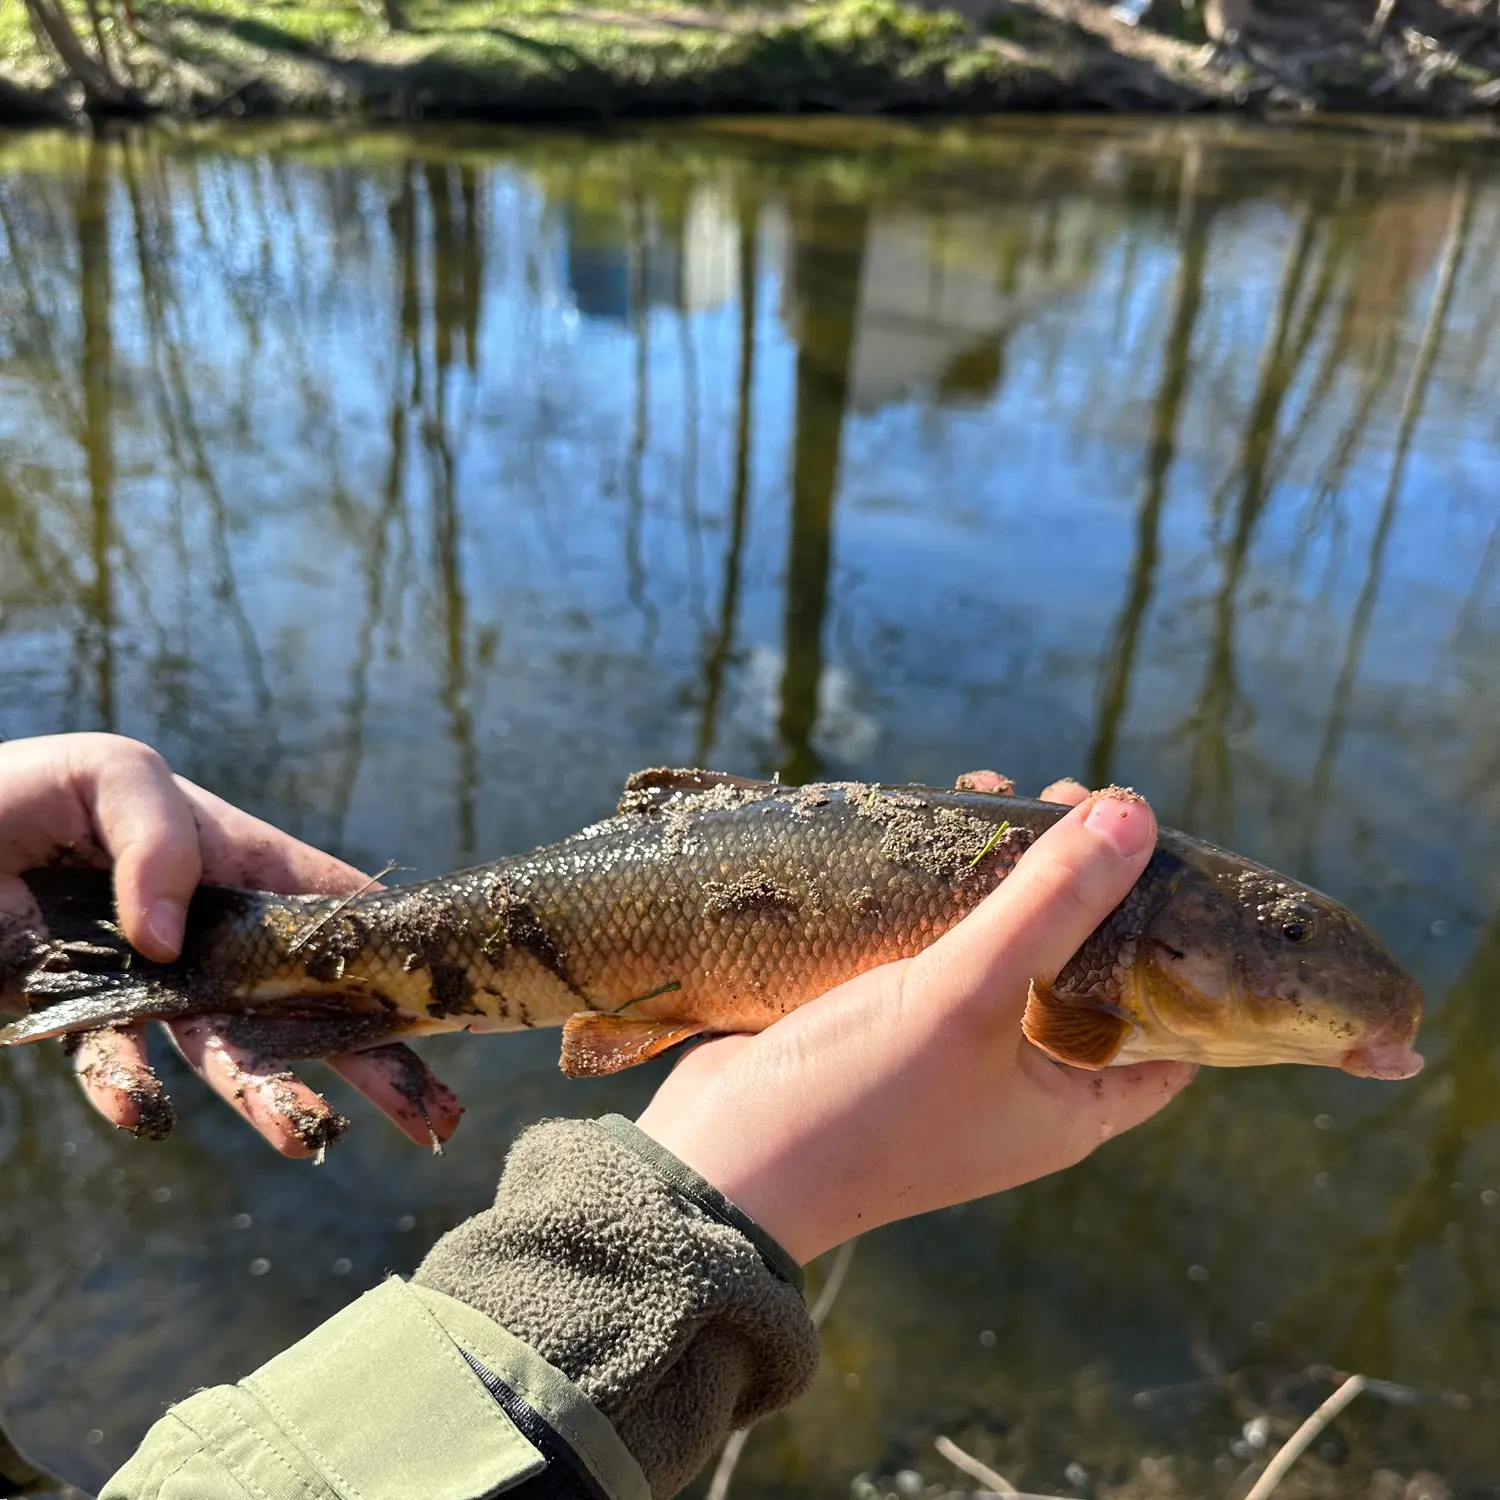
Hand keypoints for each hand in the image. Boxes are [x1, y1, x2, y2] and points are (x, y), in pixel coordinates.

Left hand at [0, 733, 460, 1157]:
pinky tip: (145, 1115)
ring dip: (276, 1096)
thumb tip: (171, 942)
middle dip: (375, 1058)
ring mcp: (160, 981)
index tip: (449, 1002)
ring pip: (233, 1050)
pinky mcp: (89, 1017)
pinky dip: (132, 1093)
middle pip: (312, 1002)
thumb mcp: (113, 774)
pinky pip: (118, 1068)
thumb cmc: (31, 786)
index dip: (395, 953)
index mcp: (245, 865)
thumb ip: (162, 841)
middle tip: (432, 1115)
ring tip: (310, 1140)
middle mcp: (218, 933)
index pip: (339, 912)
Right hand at [636, 777, 1195, 1263]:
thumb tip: (1135, 814)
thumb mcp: (969, 998)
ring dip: (1000, 874)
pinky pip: (932, 946)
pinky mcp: (884, 1023)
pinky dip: (937, 891)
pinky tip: (925, 831)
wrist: (720, 1160)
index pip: (1165, 1028)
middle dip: (1076, 882)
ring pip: (1000, 946)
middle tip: (1061, 803)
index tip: (1156, 858)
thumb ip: (1051, 904)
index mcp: (1069, 1106)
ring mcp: (948, 1054)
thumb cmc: (864, 1100)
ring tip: (990, 797)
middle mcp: (1018, 1084)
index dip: (1174, 945)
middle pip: (1078, 966)